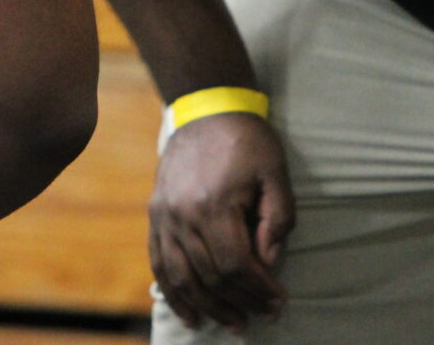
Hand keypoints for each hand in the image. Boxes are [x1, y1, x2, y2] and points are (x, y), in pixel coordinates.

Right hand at [148, 111, 293, 330]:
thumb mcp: (275, 174)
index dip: (258, 289)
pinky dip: (174, 294)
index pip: (235, 264)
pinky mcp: (155, 215)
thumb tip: (268, 262)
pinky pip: (159, 264)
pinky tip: (192, 314)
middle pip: (210, 276)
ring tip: (233, 323)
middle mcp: (182, 214)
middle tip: (263, 316)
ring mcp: (164, 216)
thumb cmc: (247, 141)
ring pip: (183, 277)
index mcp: (214, 203)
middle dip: (240, 301)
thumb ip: (277, 220)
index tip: (279, 301)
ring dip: (208, 307)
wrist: (206, 109)